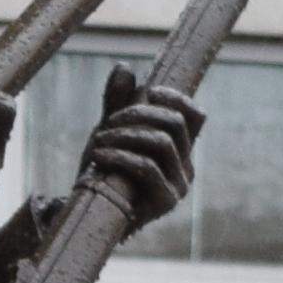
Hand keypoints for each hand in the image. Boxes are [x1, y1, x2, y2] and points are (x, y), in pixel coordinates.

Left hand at [75, 82, 203, 234]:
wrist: (87, 215)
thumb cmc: (103, 173)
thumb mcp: (109, 132)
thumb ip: (117, 103)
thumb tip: (124, 68)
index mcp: (180, 149)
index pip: (195, 116)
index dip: (176, 98)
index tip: (148, 91)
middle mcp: (186, 167)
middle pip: (175, 124)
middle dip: (138, 114)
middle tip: (109, 121)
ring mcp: (178, 186)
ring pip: (162, 143)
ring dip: (125, 135)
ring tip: (98, 140)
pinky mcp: (164, 202)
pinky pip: (147, 167)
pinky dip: (120, 155)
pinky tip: (98, 156)